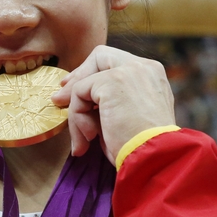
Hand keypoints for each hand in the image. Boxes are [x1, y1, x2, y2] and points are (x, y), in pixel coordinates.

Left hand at [51, 45, 176, 165]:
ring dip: (77, 112)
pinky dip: (77, 118)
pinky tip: (89, 137)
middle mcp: (144, 68)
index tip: (73, 90)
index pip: (116, 63)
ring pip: (85, 81)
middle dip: (78, 77)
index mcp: (152, 76)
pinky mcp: (110, 82)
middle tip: (60, 99)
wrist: (156, 160)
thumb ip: (107, 103)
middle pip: (101, 56)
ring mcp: (128, 71)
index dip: (93, 74)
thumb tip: (68, 98)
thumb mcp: (127, 119)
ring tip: (86, 139)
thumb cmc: (142, 150)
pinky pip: (79, 93)